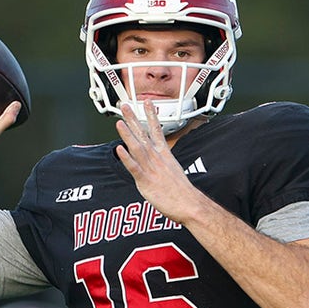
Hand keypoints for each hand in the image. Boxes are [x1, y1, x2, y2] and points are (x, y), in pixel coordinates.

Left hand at [115, 100, 200, 223]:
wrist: (189, 204)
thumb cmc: (182, 192)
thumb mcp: (174, 171)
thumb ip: (164, 163)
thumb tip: (160, 161)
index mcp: (165, 155)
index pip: (157, 131)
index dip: (151, 116)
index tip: (147, 103)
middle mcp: (157, 159)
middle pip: (144, 135)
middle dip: (134, 119)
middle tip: (125, 106)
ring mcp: (151, 169)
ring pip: (138, 148)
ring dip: (128, 134)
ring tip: (120, 122)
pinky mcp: (146, 182)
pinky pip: (134, 168)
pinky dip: (126, 159)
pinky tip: (119, 149)